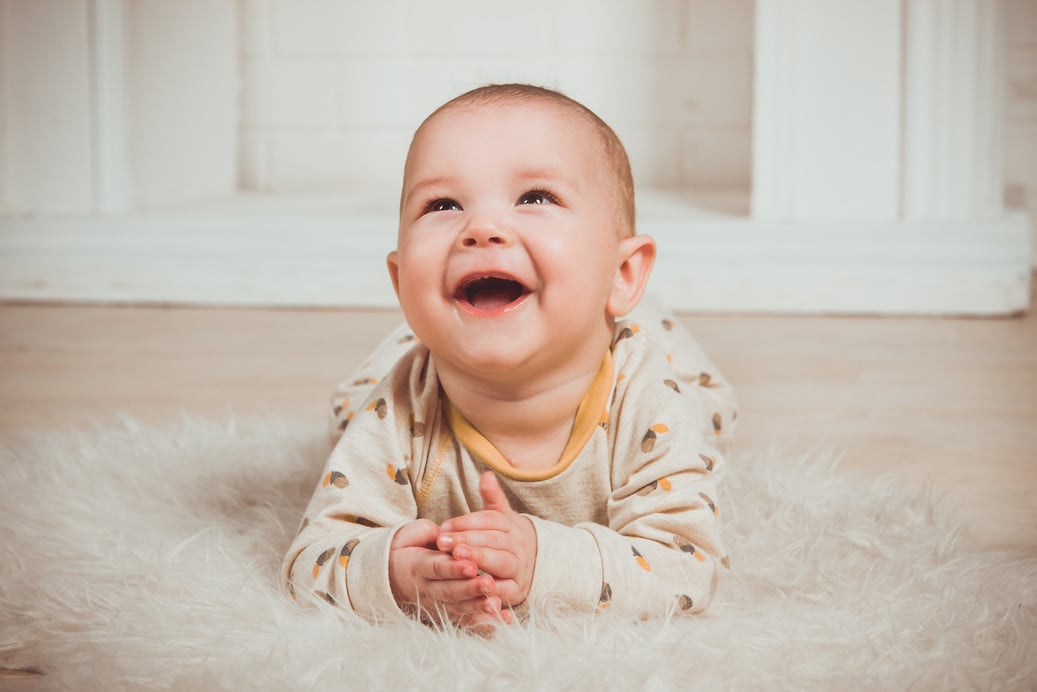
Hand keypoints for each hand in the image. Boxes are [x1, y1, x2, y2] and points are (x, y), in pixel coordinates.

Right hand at [388, 518, 507, 628]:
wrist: (390, 574)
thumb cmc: (408, 548)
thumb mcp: (413, 535)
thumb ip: (429, 533)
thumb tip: (443, 533)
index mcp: (419, 566)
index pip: (437, 568)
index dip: (454, 568)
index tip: (472, 565)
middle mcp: (427, 588)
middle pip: (449, 591)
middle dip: (469, 589)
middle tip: (489, 584)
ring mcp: (436, 603)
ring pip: (458, 607)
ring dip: (477, 607)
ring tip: (496, 604)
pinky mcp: (445, 613)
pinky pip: (465, 620)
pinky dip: (482, 622)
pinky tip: (501, 620)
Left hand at [437, 472, 536, 607]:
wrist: (535, 565)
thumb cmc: (508, 539)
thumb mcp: (502, 517)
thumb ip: (492, 498)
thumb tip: (486, 475)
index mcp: (512, 525)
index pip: (490, 520)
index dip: (467, 522)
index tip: (444, 526)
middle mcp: (519, 545)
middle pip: (494, 540)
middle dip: (468, 540)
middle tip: (444, 542)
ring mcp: (520, 568)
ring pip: (501, 562)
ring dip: (479, 560)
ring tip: (457, 558)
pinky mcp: (518, 590)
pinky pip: (505, 590)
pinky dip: (490, 590)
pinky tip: (472, 586)